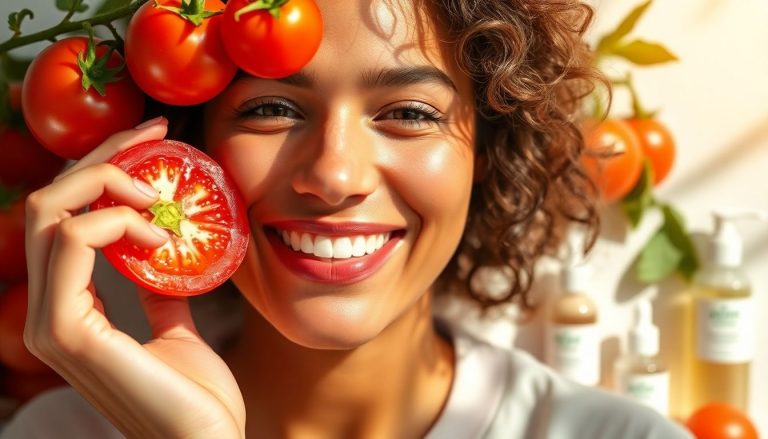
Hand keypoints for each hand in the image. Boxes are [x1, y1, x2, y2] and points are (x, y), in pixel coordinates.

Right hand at [23, 118, 245, 438]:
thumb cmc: (195, 397)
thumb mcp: (177, 327)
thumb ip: (160, 288)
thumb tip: (165, 250)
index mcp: (70, 307)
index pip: (66, 217)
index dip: (103, 168)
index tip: (156, 140)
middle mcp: (49, 311)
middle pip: (50, 203)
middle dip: (102, 158)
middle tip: (156, 138)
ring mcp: (51, 323)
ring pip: (49, 213)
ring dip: (107, 184)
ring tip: (160, 197)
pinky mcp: (68, 332)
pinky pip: (72, 243)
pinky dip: (114, 221)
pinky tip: (156, 233)